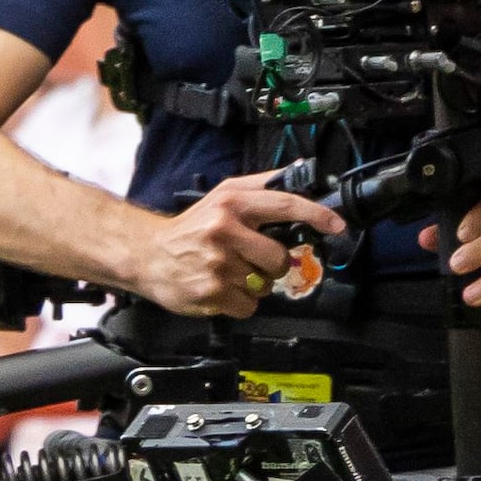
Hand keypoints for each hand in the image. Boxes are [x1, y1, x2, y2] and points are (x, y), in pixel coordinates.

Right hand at [138, 173, 348, 317]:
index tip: (336, 225)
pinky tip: (221, 290)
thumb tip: (298, 174)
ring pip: (265, 285)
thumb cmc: (188, 228)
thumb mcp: (220, 196)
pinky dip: (240, 303)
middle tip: (250, 261)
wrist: (144, 254)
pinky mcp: (210, 292)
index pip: (284, 205)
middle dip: (271, 264)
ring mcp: (217, 264)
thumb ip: (259, 186)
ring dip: (253, 285)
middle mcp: (223, 231)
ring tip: (228, 274)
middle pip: (279, 257)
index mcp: (230, 205)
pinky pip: (249, 306)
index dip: (316, 215)